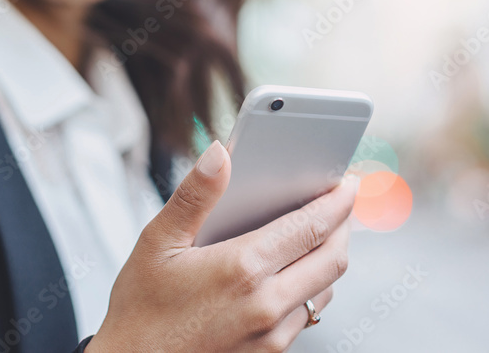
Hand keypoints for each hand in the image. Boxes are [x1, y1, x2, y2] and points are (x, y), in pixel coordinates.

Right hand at [87, 140, 358, 352]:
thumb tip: (220, 153)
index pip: (313, 226)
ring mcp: (273, 334)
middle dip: (344, 225)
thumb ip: (195, 195)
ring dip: (331, 257)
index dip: (338, 200)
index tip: (348, 181)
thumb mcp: (157, 242)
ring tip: (321, 232)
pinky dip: (313, 287)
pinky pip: (308, 315)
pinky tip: (295, 272)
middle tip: (340, 202)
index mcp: (243, 268)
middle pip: (333, 257)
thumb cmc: (140, 309)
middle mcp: (267, 304)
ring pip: (326, 289)